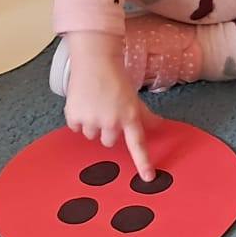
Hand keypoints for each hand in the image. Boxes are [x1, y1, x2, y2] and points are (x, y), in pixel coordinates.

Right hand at [63, 31, 163, 180]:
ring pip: (91, 135)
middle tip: (105, 111)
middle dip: (107, 130)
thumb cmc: (116, 77)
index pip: (138, 144)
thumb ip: (144, 115)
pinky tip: (82, 101)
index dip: (143, 162)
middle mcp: (112, 121)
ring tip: (93, 103)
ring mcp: (92, 120)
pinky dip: (77, 118)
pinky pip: (76, 127)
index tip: (148, 177)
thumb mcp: (133, 97)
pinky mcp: (75, 116)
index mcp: (129, 116)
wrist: (95, 59)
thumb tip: (160, 125)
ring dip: (91, 124)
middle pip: (108, 141)